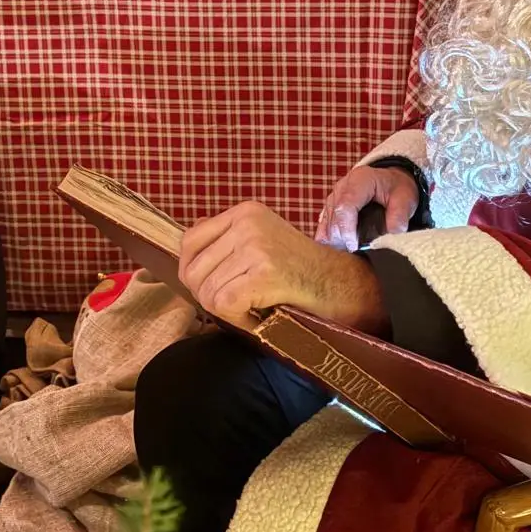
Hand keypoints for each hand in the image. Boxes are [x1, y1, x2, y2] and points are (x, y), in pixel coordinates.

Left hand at [180, 201, 386, 334]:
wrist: (343, 286)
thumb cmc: (301, 273)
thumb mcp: (262, 242)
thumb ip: (227, 245)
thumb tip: (187, 263)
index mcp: (245, 211)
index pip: (189, 241)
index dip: (194, 273)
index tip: (214, 288)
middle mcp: (247, 222)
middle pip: (193, 270)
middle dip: (209, 296)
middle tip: (236, 305)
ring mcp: (255, 246)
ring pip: (207, 291)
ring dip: (226, 311)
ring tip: (252, 309)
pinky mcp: (264, 272)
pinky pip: (224, 304)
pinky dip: (238, 320)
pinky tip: (257, 318)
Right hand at [315, 165, 419, 250]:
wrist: (391, 183)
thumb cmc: (396, 189)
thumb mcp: (406, 199)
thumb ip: (399, 216)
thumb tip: (391, 234)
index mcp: (360, 180)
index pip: (345, 205)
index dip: (347, 228)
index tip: (354, 246)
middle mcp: (342, 186)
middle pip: (333, 216)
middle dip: (340, 238)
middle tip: (354, 253)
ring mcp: (334, 196)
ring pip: (326, 222)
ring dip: (335, 240)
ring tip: (350, 253)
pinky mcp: (330, 207)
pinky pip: (323, 225)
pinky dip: (329, 238)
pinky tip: (339, 249)